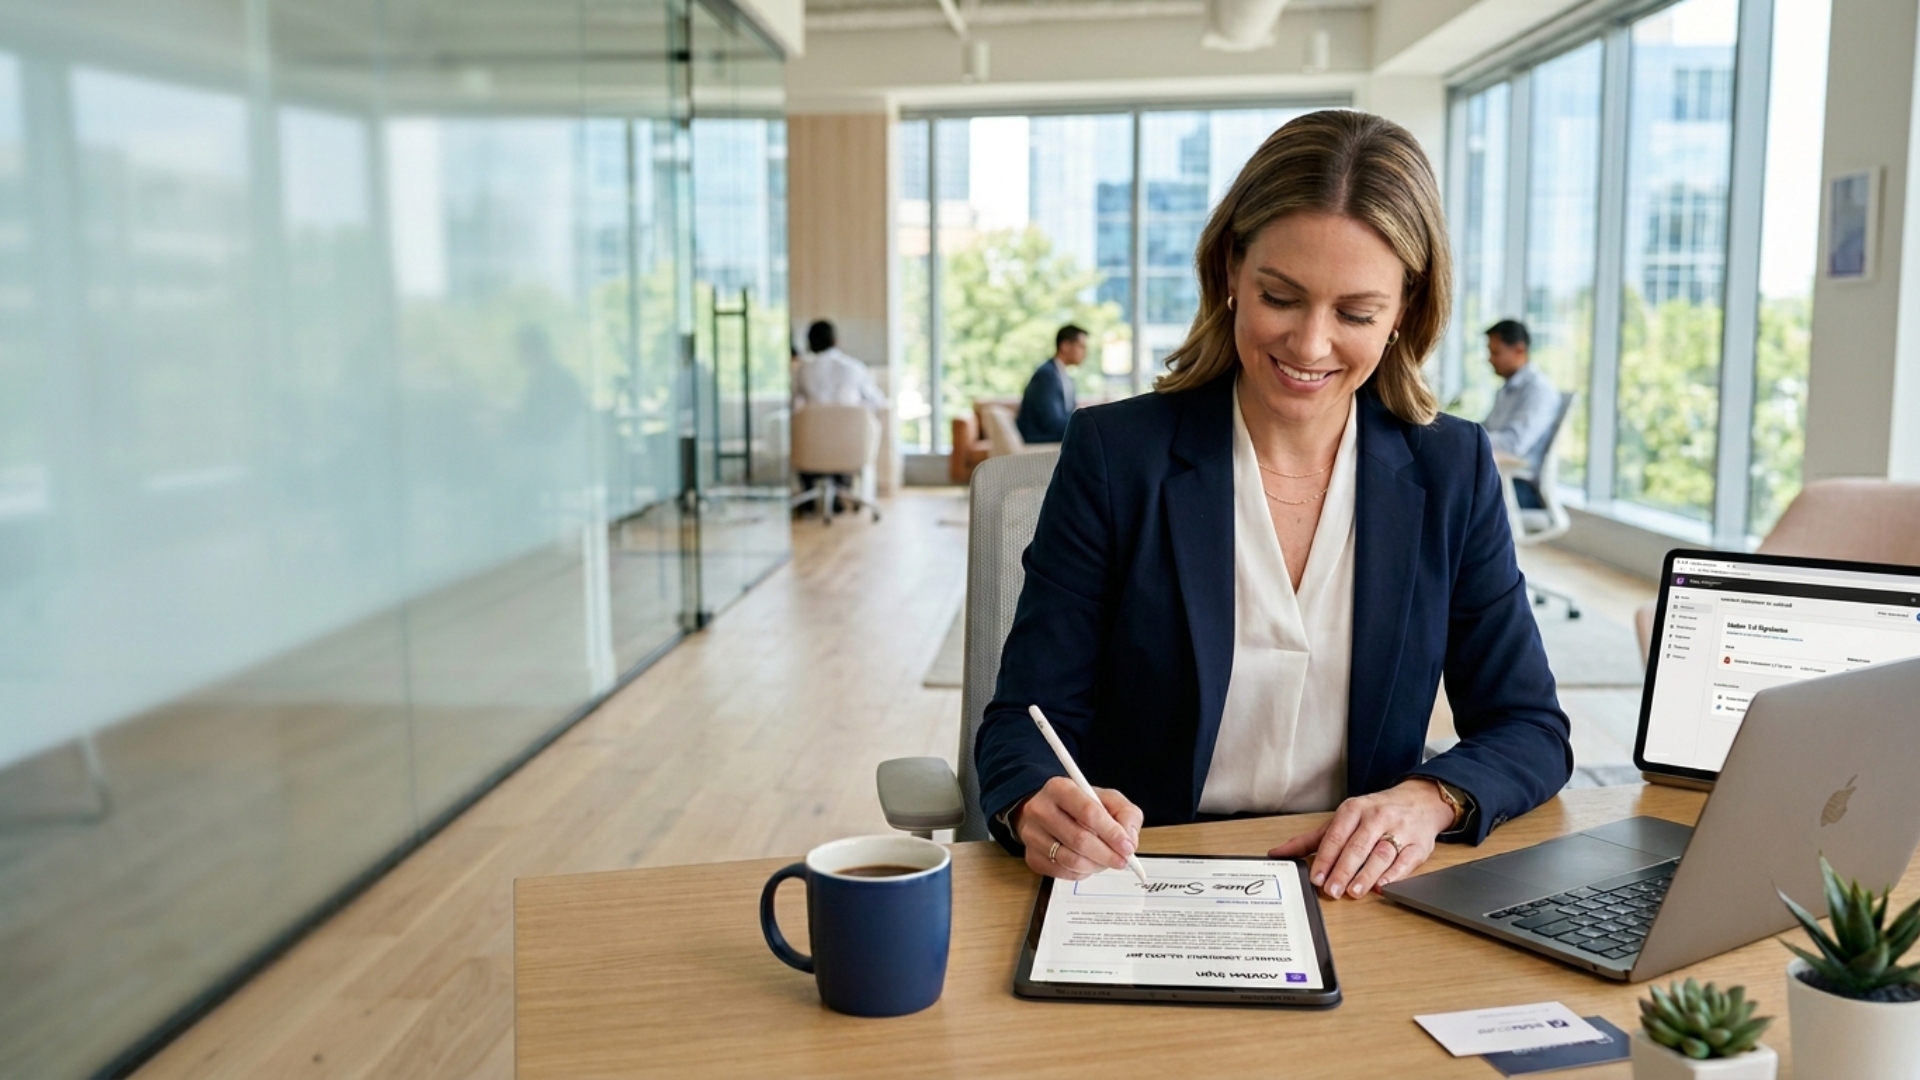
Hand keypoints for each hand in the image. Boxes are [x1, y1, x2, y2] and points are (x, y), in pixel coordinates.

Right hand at [1012, 776, 1143, 880]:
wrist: (1047, 812)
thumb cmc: (1081, 806)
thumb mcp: (1107, 799)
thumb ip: (1125, 814)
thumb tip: (1129, 840)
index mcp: (1060, 788)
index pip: (1088, 812)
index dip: (1111, 833)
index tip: (1127, 846)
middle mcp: (1040, 809)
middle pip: (1079, 839)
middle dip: (1107, 854)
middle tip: (1123, 861)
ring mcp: (1032, 835)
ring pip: (1071, 860)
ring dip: (1096, 865)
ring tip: (1106, 860)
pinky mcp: (1031, 856)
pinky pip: (1062, 872)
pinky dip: (1082, 872)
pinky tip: (1088, 863)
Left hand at [1267, 780, 1456, 899]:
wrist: (1420, 800)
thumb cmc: (1375, 812)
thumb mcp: (1343, 819)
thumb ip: (1311, 840)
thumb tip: (1278, 853)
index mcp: (1354, 810)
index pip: (1336, 836)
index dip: (1325, 859)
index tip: (1316, 878)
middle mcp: (1376, 818)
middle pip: (1357, 846)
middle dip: (1343, 870)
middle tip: (1332, 891)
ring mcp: (1400, 830)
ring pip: (1381, 854)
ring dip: (1366, 875)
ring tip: (1354, 892)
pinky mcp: (1418, 845)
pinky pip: (1405, 861)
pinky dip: (1394, 875)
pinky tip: (1382, 886)